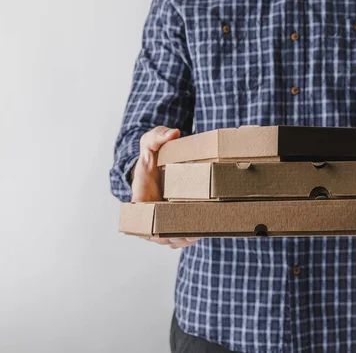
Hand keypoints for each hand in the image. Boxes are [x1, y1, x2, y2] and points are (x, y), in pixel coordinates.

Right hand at [132, 126, 199, 248]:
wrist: (154, 161)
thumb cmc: (150, 153)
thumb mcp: (151, 141)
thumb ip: (158, 136)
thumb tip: (173, 133)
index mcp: (139, 198)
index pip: (142, 221)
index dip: (155, 231)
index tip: (170, 232)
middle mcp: (148, 211)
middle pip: (159, 234)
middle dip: (174, 237)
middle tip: (192, 235)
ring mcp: (160, 216)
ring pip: (170, 237)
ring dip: (183, 239)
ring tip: (199, 235)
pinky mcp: (172, 217)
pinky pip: (178, 233)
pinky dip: (187, 237)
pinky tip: (200, 234)